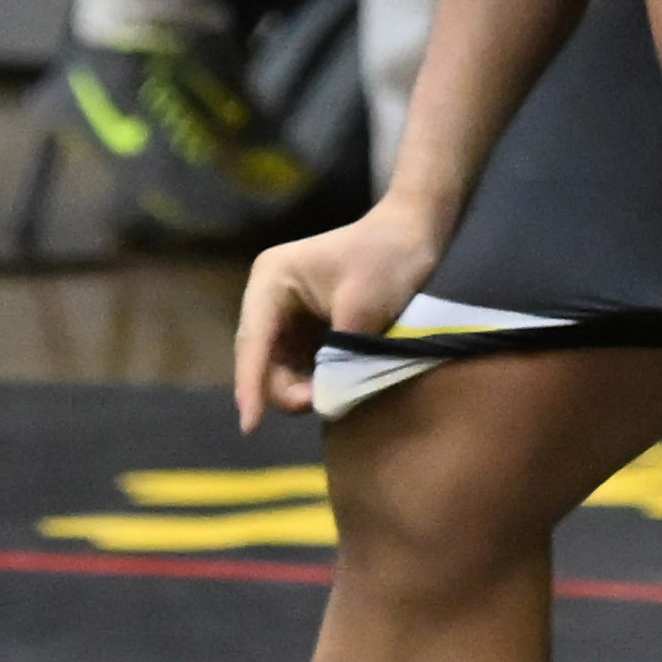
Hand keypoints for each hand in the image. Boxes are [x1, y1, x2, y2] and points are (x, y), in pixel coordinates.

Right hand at [233, 202, 456, 429]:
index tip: (250, 428)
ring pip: (278, 368)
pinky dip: (313, 380)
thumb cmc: (385, 259)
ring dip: (301, 387)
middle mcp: (268, 297)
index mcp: (271, 280)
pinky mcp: (303, 327)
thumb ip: (337, 357)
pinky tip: (337, 383)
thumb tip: (322, 401)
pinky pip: (297, 365)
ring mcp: (284, 313)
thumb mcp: (361, 309)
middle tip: (324, 401)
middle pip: (261, 361)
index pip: (253, 342)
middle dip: (285, 389)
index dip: (249, 386)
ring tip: (337, 390)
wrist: (411, 234)